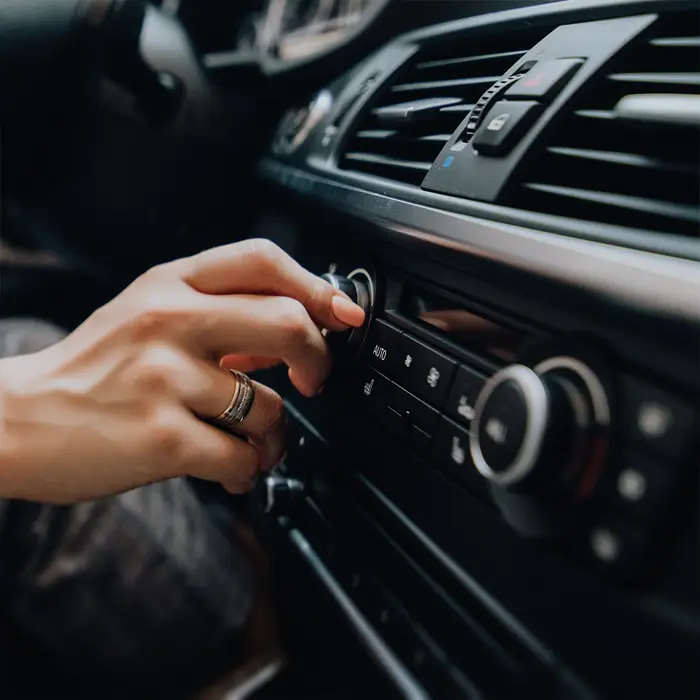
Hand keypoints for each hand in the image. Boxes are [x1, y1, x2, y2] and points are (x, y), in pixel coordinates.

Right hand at [0, 239, 364, 502]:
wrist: (18, 420)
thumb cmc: (92, 369)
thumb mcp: (147, 317)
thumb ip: (218, 313)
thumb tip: (293, 324)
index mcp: (169, 286)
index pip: (261, 260)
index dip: (316, 285)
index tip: (343, 313)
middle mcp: (168, 322)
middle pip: (287, 323)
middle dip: (318, 359)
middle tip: (313, 380)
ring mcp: (164, 378)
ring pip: (270, 406)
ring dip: (276, 435)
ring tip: (255, 442)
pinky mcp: (161, 435)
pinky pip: (241, 456)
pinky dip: (249, 469)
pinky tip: (233, 468)